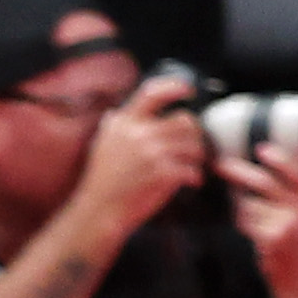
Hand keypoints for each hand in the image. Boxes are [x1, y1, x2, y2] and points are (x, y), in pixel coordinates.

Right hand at [78, 77, 213, 233]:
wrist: (99, 211)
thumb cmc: (102, 181)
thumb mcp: (101, 145)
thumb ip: (112, 126)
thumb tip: (115, 113)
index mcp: (124, 124)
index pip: (152, 94)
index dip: (174, 87)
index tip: (187, 90)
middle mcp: (139, 134)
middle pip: (184, 120)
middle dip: (194, 133)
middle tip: (193, 144)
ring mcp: (152, 153)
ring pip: (192, 144)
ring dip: (197, 155)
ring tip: (192, 164)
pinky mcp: (163, 174)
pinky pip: (191, 169)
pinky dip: (194, 176)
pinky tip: (190, 181)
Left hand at [217, 145, 297, 297]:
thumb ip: (293, 195)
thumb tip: (262, 170)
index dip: (279, 158)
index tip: (261, 150)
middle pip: (265, 182)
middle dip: (238, 171)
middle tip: (220, 165)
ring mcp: (290, 221)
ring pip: (250, 205)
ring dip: (245, 214)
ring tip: (259, 229)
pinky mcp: (275, 236)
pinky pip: (247, 223)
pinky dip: (246, 228)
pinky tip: (259, 241)